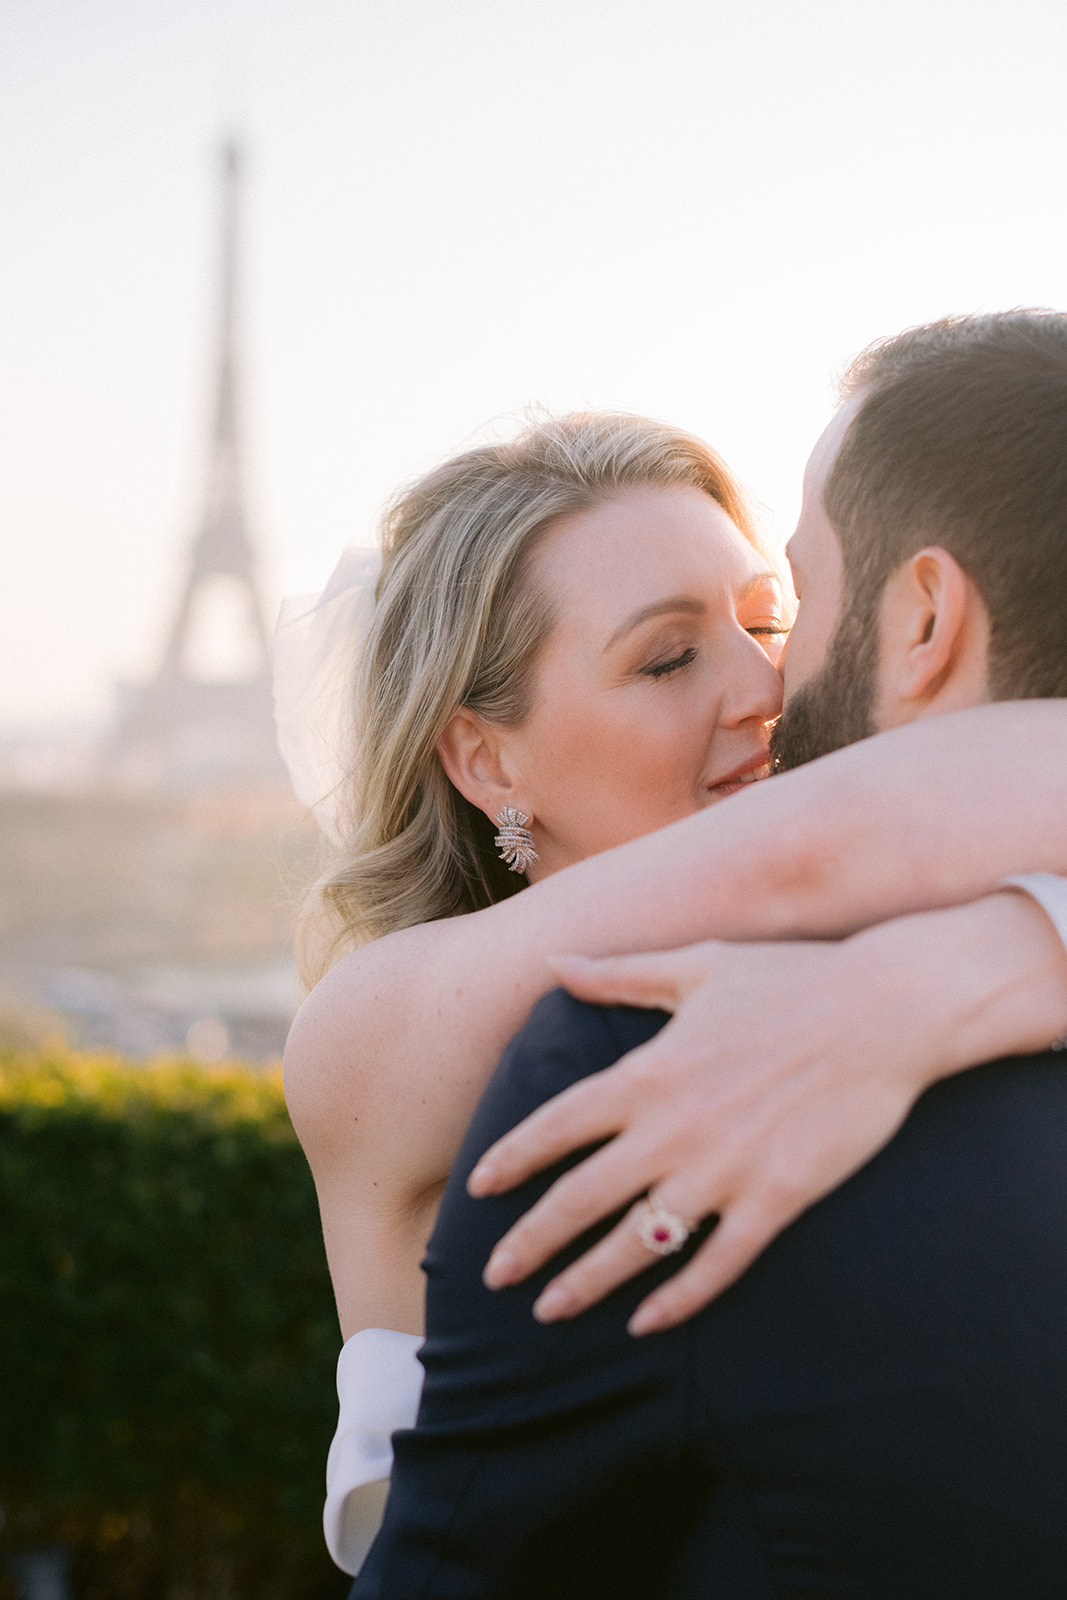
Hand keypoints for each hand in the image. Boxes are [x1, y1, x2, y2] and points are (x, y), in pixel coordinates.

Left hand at [468, 933, 944, 1334]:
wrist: (887, 1008)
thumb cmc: (790, 978)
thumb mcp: (696, 965)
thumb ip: (619, 974)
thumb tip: (557, 962)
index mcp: (649, 1071)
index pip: (556, 1126)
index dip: (511, 1161)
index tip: (476, 1189)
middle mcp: (674, 1127)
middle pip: (580, 1198)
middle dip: (530, 1243)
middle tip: (492, 1277)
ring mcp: (726, 1168)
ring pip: (639, 1242)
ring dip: (588, 1281)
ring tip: (550, 1310)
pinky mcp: (778, 1197)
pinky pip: (718, 1264)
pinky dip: (678, 1299)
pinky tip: (646, 1323)